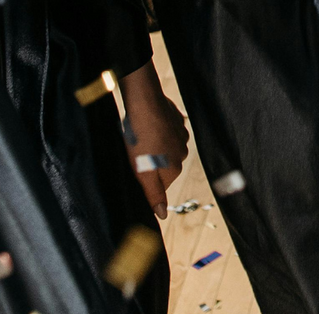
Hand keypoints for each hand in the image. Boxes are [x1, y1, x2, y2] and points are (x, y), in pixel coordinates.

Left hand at [119, 62, 189, 220]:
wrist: (145, 102)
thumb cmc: (140, 139)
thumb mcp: (142, 172)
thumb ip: (154, 194)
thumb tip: (162, 216)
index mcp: (174, 169)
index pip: (159, 185)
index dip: (145, 178)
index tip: (135, 168)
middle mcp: (183, 153)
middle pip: (163, 167)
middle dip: (150, 162)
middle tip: (136, 153)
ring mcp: (182, 135)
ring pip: (165, 149)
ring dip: (155, 146)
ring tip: (141, 137)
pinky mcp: (178, 120)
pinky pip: (167, 131)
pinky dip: (159, 131)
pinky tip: (148, 126)